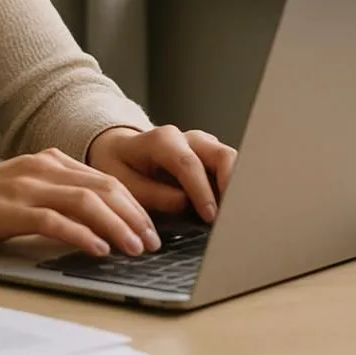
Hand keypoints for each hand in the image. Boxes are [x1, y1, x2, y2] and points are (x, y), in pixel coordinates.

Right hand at [0, 148, 162, 257]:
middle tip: (153, 242)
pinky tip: (98, 250)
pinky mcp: (11, 209)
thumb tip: (97, 222)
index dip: (134, 203)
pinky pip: (55, 221)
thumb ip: (57, 195)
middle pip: (104, 187)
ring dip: (117, 226)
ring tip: (135, 248)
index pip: (105, 179)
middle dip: (135, 215)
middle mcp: (43, 168)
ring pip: (86, 202)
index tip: (151, 227)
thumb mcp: (26, 188)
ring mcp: (27, 187)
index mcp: (51, 161)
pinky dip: (81, 235)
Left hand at [86, 125, 236, 223]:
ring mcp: (202, 145)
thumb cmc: (119, 166)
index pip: (189, 163)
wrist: (119, 150)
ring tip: (234, 215)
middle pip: (221, 155)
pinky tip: (229, 209)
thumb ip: (151, 194)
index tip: (210, 216)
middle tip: (232, 215)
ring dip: (237, 187)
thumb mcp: (123, 183)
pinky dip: (233, 188)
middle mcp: (187, 138)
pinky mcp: (211, 156)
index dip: (202, 191)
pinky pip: (230, 169)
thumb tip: (184, 203)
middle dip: (231, 185)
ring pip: (232, 160)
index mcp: (162, 140)